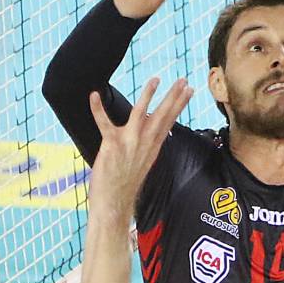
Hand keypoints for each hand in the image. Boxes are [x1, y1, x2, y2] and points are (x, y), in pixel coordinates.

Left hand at [87, 77, 192, 219]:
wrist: (114, 203)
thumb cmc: (125, 184)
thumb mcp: (142, 161)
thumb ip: (146, 144)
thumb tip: (150, 131)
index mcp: (152, 146)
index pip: (169, 121)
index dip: (179, 104)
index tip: (189, 90)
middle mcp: (144, 143)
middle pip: (162, 115)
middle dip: (173, 96)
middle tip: (184, 80)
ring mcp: (129, 143)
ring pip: (140, 113)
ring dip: (148, 95)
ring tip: (156, 79)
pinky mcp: (111, 145)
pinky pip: (104, 123)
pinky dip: (97, 109)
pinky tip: (94, 95)